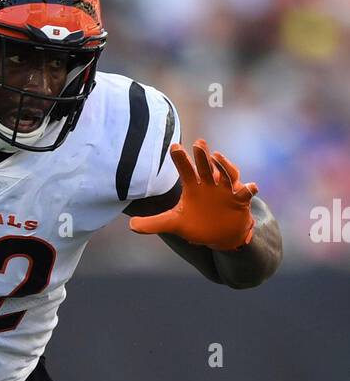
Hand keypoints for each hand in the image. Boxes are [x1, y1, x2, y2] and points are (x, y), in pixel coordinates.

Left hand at [129, 139, 257, 250]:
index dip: (180, 159)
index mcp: (194, 186)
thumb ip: (154, 224)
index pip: (185, 170)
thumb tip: (131, 226)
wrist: (221, 236)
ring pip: (227, 174)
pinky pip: (246, 192)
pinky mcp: (240, 201)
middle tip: (198, 144)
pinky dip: (249, 189)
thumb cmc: (198, 225)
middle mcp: (210, 184)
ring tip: (217, 157)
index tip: (173, 146)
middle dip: (202, 156)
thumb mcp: (175, 224)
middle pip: (206, 167)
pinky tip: (250, 186)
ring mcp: (226, 191)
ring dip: (224, 165)